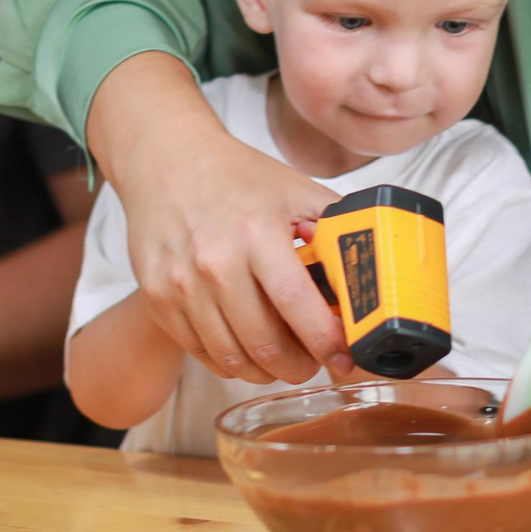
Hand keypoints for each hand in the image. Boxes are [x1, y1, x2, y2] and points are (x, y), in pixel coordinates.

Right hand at [92, 54, 350, 385]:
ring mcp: (181, 284)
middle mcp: (214, 261)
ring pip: (230, 357)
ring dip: (265, 371)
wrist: (166, 160)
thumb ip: (333, 226)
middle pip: (263, 344)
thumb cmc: (236, 176)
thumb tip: (372, 264)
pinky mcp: (158, 298)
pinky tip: (246, 350)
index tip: (344, 359)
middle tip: (314, 365)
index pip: (297, 305)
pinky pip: (200, 351)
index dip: (326, 342)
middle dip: (298, 367)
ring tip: (282, 362)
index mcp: (257, 232)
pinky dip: (229, 362)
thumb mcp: (294, 190)